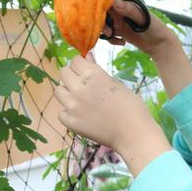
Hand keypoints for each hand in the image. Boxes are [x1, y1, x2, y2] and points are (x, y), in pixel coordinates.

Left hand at [54, 54, 169, 167]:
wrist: (132, 133)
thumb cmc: (131, 106)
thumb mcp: (116, 83)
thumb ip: (97, 70)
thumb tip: (87, 57)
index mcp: (92, 75)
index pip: (74, 60)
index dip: (80, 64)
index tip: (85, 70)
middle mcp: (78, 87)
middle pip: (63, 73)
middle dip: (72, 76)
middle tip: (83, 85)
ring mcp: (72, 105)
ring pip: (58, 91)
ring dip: (68, 93)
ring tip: (81, 100)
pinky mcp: (70, 121)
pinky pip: (62, 112)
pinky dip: (69, 113)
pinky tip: (83, 115)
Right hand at [101, 0, 182, 59]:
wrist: (161, 44)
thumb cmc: (155, 27)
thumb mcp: (143, 18)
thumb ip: (129, 10)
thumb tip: (115, 1)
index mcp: (126, 3)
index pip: (108, 1)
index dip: (100, 6)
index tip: (99, 15)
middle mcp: (121, 11)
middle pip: (103, 13)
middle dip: (102, 22)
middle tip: (109, 31)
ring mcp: (120, 22)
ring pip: (104, 24)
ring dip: (105, 31)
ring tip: (112, 36)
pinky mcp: (120, 32)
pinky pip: (109, 35)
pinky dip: (112, 39)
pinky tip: (122, 42)